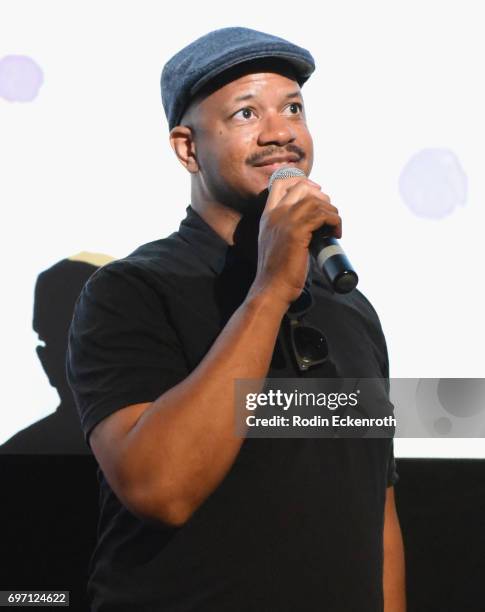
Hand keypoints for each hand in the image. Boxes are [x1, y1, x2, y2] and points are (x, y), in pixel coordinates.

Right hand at [249, 175, 341, 307]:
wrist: (272, 288)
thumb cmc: (278, 271)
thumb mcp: (276, 242)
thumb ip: (286, 228)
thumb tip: (312, 222)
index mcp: (267, 216)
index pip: (280, 183)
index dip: (301, 181)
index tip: (316, 191)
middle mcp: (274, 215)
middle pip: (301, 187)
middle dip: (321, 196)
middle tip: (329, 214)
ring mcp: (284, 222)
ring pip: (315, 201)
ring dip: (331, 212)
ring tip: (335, 227)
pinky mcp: (297, 232)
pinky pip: (322, 216)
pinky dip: (334, 222)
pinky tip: (336, 234)